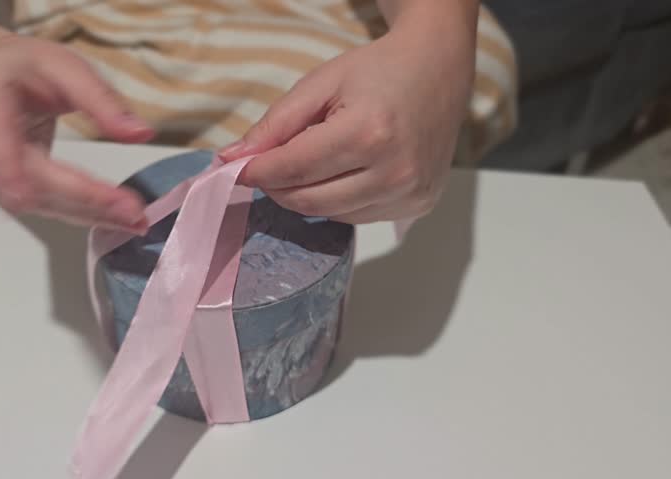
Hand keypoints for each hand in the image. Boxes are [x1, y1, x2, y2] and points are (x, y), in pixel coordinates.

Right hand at [0, 35, 153, 232]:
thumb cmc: (23, 67)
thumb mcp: (63, 66)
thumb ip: (100, 99)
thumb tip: (140, 133)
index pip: (5, 150)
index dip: (28, 177)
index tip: (62, 194)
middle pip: (33, 187)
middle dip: (86, 202)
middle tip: (133, 212)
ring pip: (44, 204)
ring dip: (90, 215)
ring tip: (134, 221)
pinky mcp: (19, 188)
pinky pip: (52, 205)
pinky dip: (86, 213)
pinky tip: (118, 217)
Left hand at [219, 4, 476, 224]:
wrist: (438, 70)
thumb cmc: (377, 71)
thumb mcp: (320, 84)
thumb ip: (275, 123)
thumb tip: (232, 159)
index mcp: (368, 133)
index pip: (294, 169)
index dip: (257, 172)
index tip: (236, 168)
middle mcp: (394, 171)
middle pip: (308, 201)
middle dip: (277, 187)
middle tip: (266, 167)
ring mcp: (409, 193)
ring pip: (330, 215)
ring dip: (306, 196)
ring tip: (309, 162)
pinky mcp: (418, 205)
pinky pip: (358, 216)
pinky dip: (336, 201)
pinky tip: (341, 173)